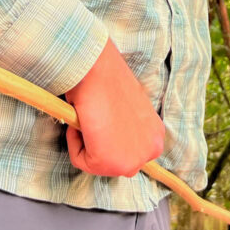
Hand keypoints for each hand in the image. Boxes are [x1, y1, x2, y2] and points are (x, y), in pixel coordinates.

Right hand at [64, 38, 164, 176]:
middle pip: (115, 160)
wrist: (100, 67)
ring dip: (85, 140)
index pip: (129, 149)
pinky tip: (83, 119)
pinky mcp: (109, 162)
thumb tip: (109, 134)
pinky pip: (80, 159)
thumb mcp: (128, 107)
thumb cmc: (109, 77)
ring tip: (89, 116)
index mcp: (156, 134)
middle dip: (99, 143)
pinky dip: (73, 141)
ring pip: (96, 162)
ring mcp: (132, 160)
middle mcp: (151, 149)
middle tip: (93, 119)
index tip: (101, 120)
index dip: (109, 136)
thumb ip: (125, 126)